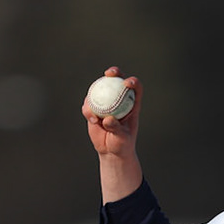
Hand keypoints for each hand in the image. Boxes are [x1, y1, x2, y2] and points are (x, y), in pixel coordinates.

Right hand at [85, 66, 145, 204]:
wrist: (111, 151)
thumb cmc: (122, 144)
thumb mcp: (122, 138)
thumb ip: (116, 128)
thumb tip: (108, 119)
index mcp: (131, 104)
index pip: (135, 89)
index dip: (133, 81)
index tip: (127, 83)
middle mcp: (119, 100)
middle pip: (117, 81)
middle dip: (114, 72)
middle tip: (108, 74)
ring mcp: (105, 103)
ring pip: (99, 91)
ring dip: (95, 94)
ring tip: (95, 112)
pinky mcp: (94, 109)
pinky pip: (88, 105)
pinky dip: (88, 110)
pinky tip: (91, 118)